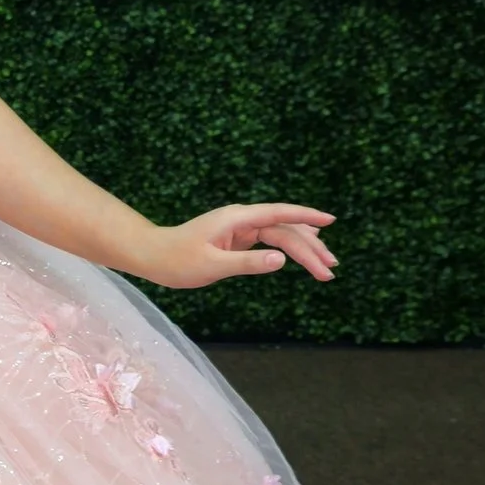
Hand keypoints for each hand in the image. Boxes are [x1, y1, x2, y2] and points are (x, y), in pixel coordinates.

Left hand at [136, 205, 338, 288]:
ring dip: (303, 251)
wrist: (153, 256)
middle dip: (310, 249)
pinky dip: (289, 249)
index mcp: (237, 219)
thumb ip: (247, 263)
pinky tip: (305, 252)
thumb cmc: (177, 261)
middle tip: (331, 270)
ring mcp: (242, 228)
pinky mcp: (239, 238)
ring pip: (280, 236)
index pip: (279, 214)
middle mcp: (242, 219)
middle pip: (284, 230)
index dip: (306, 217)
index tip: (330, 221)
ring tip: (326, 268)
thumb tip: (281, 260)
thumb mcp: (212, 266)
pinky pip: (271, 241)